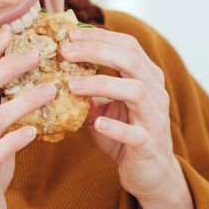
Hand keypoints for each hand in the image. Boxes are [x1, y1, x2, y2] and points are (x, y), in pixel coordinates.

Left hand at [60, 28, 193, 208]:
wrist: (150, 173)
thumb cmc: (125, 134)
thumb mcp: (104, 107)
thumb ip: (87, 89)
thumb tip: (54, 70)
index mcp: (146, 77)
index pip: (127, 45)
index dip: (99, 36)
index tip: (69, 35)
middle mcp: (155, 92)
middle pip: (131, 60)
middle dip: (96, 51)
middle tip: (65, 51)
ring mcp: (154, 118)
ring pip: (136, 90)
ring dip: (102, 84)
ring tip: (72, 84)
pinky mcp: (149, 144)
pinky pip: (135, 133)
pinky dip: (115, 127)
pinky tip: (96, 123)